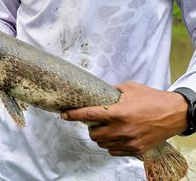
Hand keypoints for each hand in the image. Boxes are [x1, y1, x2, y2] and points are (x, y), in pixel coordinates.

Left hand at [61, 81, 187, 156]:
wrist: (175, 113)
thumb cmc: (152, 98)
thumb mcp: (130, 88)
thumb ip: (112, 91)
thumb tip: (99, 93)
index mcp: (118, 112)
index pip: (89, 115)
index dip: (74, 115)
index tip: (64, 115)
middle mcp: (121, 129)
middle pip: (93, 134)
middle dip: (90, 128)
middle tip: (95, 122)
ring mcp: (129, 141)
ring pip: (103, 144)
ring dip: (101, 137)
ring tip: (107, 128)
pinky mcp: (136, 150)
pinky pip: (114, 151)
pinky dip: (111, 145)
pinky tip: (116, 136)